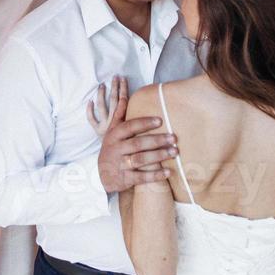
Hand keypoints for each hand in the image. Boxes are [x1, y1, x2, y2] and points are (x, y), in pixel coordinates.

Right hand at [87, 76, 176, 193]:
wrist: (100, 176)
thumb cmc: (112, 149)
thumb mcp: (111, 132)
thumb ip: (119, 115)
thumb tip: (125, 96)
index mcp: (114, 136)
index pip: (129, 127)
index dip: (144, 123)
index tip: (160, 120)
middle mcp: (116, 150)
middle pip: (137, 143)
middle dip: (157, 140)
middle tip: (174, 138)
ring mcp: (120, 165)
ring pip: (140, 159)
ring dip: (159, 156)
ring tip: (174, 152)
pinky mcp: (124, 179)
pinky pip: (141, 177)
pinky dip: (155, 175)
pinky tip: (168, 172)